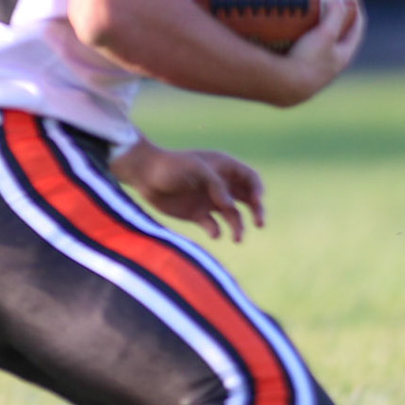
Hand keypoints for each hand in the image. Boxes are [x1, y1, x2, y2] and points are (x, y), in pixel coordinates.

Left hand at [111, 139, 264, 240]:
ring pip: (233, 216)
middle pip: (248, 198)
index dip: (257, 189)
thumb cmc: (170, 166)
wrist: (143, 175)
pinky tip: (214, 233)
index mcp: (223, 168)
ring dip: (238, 226)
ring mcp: (209, 200)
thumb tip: (230, 205)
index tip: (256, 201)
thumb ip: (216, 184)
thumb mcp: (195, 168)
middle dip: (257, 210)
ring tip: (237, 238)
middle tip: (260, 223)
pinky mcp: (197, 214)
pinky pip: (213, 226)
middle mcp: (220, 185)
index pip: (250, 178)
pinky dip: (217, 231)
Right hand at [270, 0, 366, 106]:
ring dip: (315, 28)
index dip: (355, 9)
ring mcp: (314, 70)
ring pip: (319, 44)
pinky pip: (301, 49)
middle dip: (334, 17)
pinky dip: (298, 37)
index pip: (357, 28)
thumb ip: (335, 13)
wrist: (284, 88)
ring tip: (305, 12)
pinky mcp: (297, 72)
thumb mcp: (325, 34)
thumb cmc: (307, 61)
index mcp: (343, 56)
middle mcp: (331, 65)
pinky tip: (285, 28)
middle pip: (338, 35)